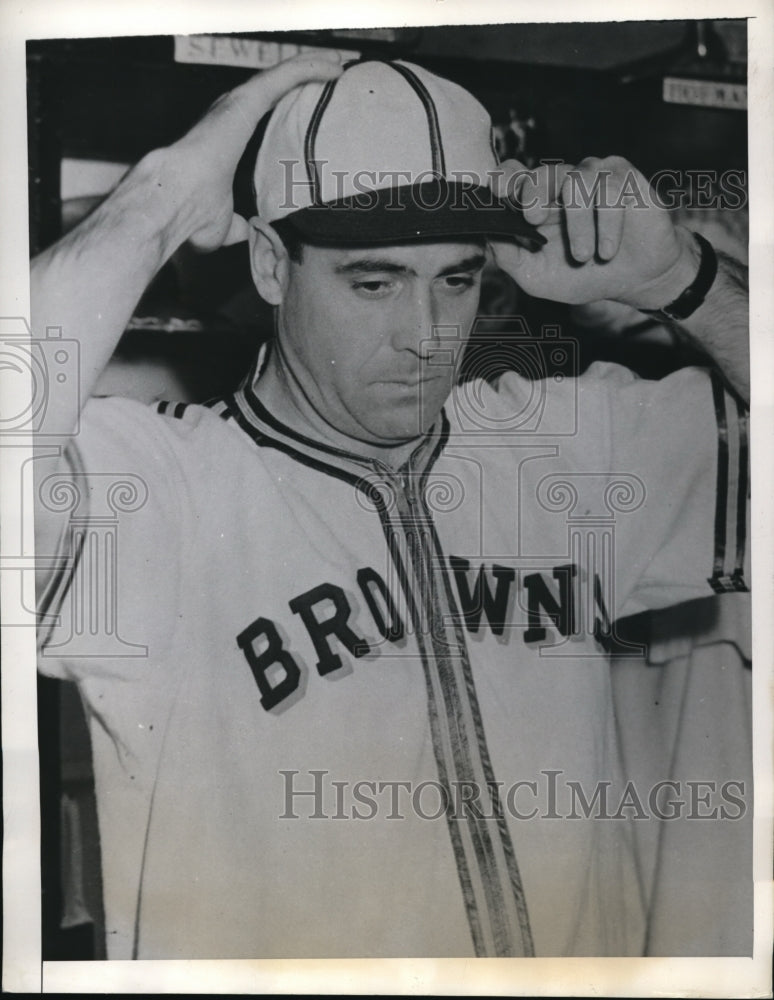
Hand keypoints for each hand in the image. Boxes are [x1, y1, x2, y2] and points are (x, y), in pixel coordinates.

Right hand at [161, 52, 342, 251]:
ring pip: (281, 76)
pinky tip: (333, 67)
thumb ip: (239, 224)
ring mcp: (235, 106)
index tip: (311, 109)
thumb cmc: (191, 218)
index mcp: (225, 139)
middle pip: (273, 88)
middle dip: (303, 78)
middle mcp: (228, 115)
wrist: (173, 206)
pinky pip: (283, 77)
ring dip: (311, 67)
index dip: (285, 106)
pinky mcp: (244, 102)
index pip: (261, 113)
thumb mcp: (224, 225)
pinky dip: (309, 69)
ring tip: (339, 65)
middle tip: (334, 74)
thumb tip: (250, 232)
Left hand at [489, 156, 699, 308]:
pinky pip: (609, 189)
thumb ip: (511, 258)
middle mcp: (562, 185)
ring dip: (578, 225)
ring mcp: (593, 177)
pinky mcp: (622, 177)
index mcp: (537, 204)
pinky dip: (607, 224)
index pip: (514, 176)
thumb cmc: (584, 276)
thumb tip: (488, 237)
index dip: (505, 178)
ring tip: (585, 255)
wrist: (634, 281)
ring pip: (576, 183)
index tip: (499, 192)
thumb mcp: (538, 277)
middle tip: (533, 219)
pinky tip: (607, 250)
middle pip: (541, 172)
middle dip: (533, 192)